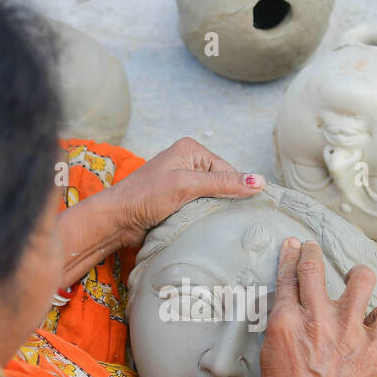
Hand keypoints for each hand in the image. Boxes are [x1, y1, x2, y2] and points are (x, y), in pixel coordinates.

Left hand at [107, 137, 263, 245]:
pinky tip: (206, 227)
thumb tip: (258, 181)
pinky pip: (201, 208)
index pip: (227, 170)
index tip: (244, 210)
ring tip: (218, 225)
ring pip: (212, 198)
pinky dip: (204, 218)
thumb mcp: (186, 186)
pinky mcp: (178, 201)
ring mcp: (182, 182)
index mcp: (191, 149)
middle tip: (230, 220)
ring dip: (214, 212)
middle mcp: (188, 162)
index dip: (235, 190)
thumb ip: (222, 183)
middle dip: (224, 201)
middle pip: (221, 184)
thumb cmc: (145, 196)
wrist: (118, 219)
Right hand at [261, 239, 376, 376]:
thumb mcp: (270, 357)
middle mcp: (317, 318)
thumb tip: (291, 310)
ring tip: (356, 281)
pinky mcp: (373, 346)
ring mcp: (349, 329)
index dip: (291, 256)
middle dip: (313, 252)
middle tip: (313, 250)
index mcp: (285, 322)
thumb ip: (282, 327)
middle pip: (314, 267)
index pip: (288, 276)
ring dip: (357, 276)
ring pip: (361, 278)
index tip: (294, 246)